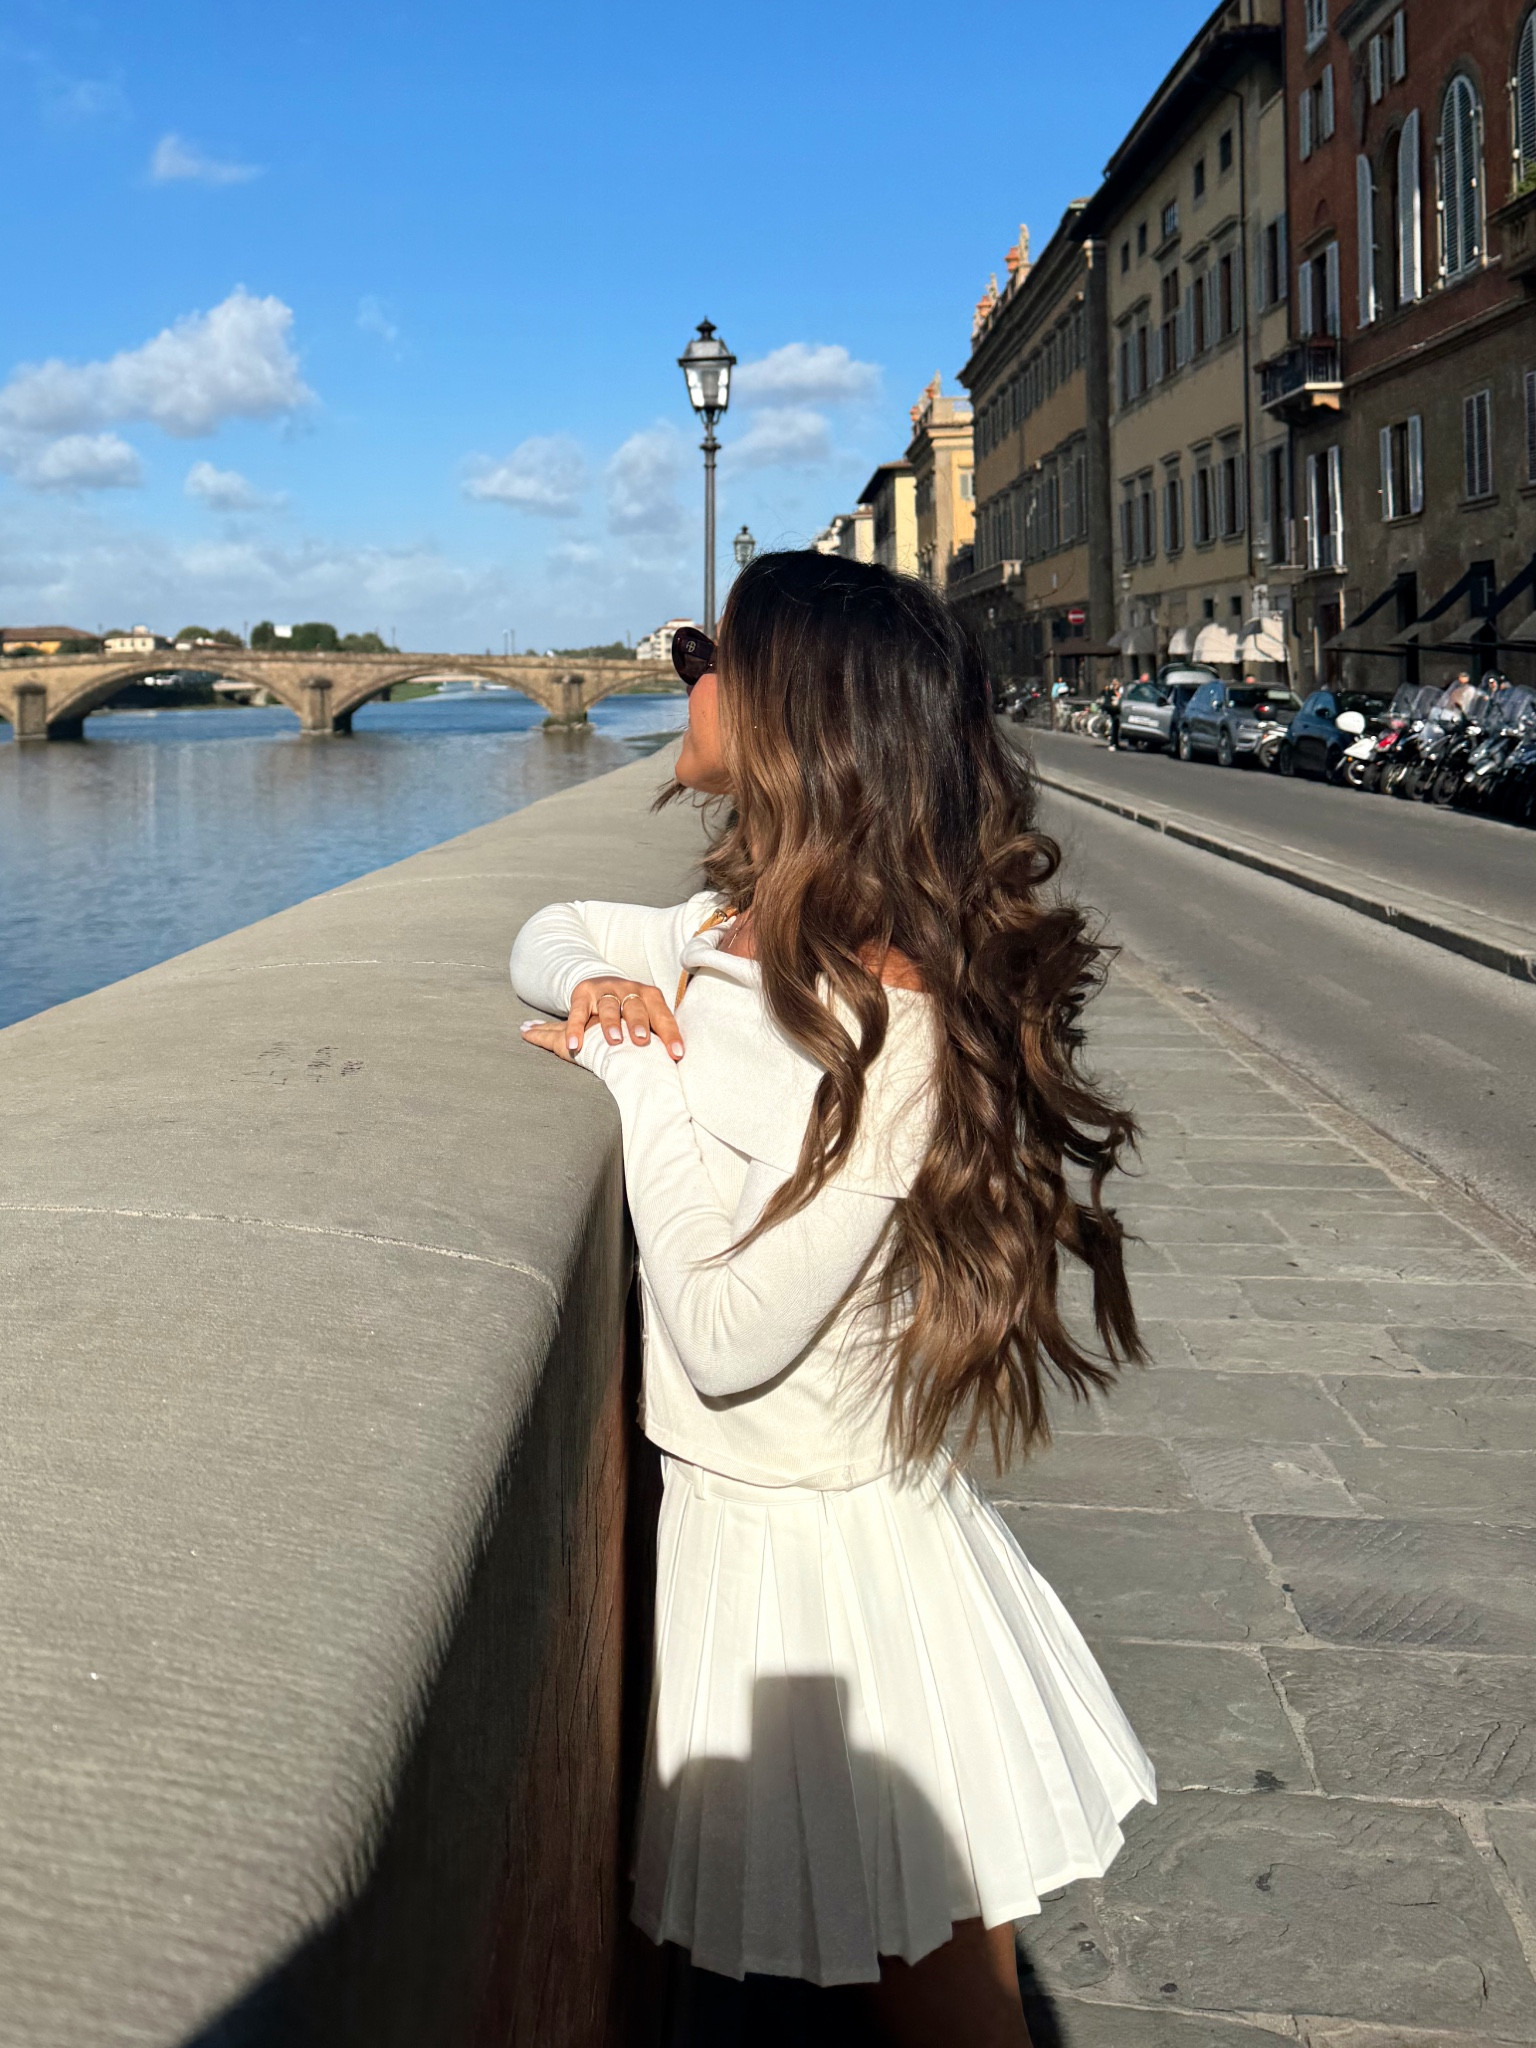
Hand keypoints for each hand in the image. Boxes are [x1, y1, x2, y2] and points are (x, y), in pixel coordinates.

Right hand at [525, 977, 684, 1059]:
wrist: (601, 983)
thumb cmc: (630, 1009)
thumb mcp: (645, 1015)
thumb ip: (656, 1033)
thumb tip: (675, 1064)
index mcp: (649, 996)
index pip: (662, 1014)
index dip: (670, 1033)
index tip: (676, 1054)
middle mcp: (629, 989)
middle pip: (635, 1006)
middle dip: (639, 1023)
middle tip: (641, 1041)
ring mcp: (605, 990)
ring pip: (609, 1006)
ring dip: (612, 1023)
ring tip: (614, 1040)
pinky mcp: (583, 994)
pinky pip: (578, 1011)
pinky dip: (575, 1028)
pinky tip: (575, 1045)